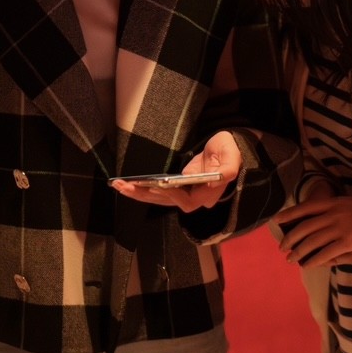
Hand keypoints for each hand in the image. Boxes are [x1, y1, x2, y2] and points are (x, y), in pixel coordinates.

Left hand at [110, 131, 240, 211]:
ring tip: (119, 185)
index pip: (185, 200)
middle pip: (166, 202)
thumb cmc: (230, 151)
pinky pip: (159, 192)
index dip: (171, 194)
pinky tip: (128, 184)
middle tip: (124, 186)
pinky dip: (143, 189)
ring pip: (159, 199)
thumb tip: (213, 181)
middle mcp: (194, 198)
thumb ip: (229, 169)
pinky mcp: (178, 188)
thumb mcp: (232, 156)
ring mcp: (185, 194)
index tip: (156, 184)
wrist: (229, 150)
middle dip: (144, 195)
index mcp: (207, 193)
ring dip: (138, 193)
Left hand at [274, 193, 351, 267]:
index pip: (305, 207)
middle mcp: (332, 215)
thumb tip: (310, 221)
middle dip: (290, 237)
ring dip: (299, 251)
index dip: (289, 214)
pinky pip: (326, 253)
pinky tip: (307, 264)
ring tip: (290, 258)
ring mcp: (339, 229)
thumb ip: (329, 212)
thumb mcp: (345, 204)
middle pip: (305, 227)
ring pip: (312, 241)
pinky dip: (314, 260)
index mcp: (331, 203)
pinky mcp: (346, 243)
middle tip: (282, 246)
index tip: (277, 220)